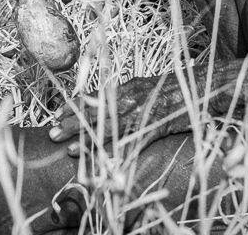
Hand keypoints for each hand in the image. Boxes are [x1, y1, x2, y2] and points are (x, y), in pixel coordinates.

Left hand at [48, 74, 190, 155]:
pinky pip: (132, 142)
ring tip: (69, 150)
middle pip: (95, 115)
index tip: (56, 114)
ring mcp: (140, 115)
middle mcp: (128, 100)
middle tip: (52, 134)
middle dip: (72, 125)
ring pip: (108, 130)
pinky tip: (104, 161)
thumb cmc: (167, 88)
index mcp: (123, 89)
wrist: (195, 89)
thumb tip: (97, 100)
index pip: (93, 99)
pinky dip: (117, 152)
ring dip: (87, 142)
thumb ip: (119, 94)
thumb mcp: (139, 85)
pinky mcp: (153, 128)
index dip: (73, 107)